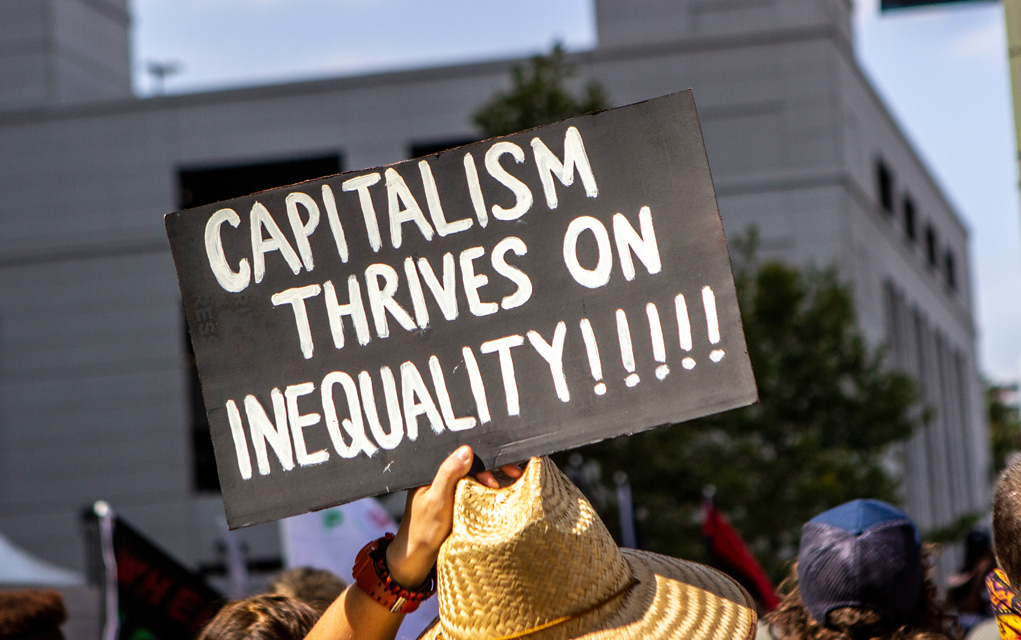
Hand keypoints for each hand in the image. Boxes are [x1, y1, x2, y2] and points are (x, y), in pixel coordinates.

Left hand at [385, 446, 523, 587]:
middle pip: (471, 462)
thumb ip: (449, 474)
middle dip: (493, 466)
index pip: (462, 454)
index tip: (505, 468)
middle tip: (514, 474)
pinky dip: (487, 487)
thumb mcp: (438, 499)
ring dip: (493, 476)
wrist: (418, 555)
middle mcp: (440, 473)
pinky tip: (498, 492)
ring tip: (508, 484)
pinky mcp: (454, 497)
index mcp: (431, 468)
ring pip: (475, 473)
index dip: (486, 458)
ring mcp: (448, 485)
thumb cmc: (424, 528)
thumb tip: (466, 450)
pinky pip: (473, 486)